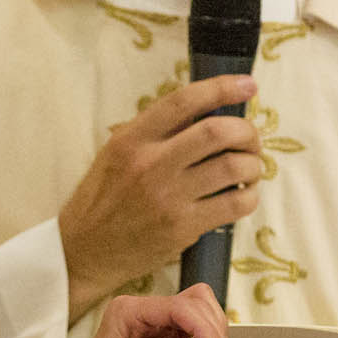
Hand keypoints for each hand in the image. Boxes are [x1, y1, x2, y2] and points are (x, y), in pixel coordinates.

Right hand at [59, 75, 262, 318]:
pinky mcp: (182, 228)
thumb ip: (154, 131)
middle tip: (250, 139)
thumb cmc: (102, 199)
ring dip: (253, 164)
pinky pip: (234, 204)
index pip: (183, 102)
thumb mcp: (116, 153)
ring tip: (250, 167)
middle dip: (246, 131)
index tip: (246, 85)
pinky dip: (250, 195)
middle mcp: (150, 164)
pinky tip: (245, 193)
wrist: (84, 251)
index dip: (221, 88)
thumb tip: (206, 111)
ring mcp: (168, 198)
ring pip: (232, 168)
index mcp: (132, 139)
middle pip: (217, 132)